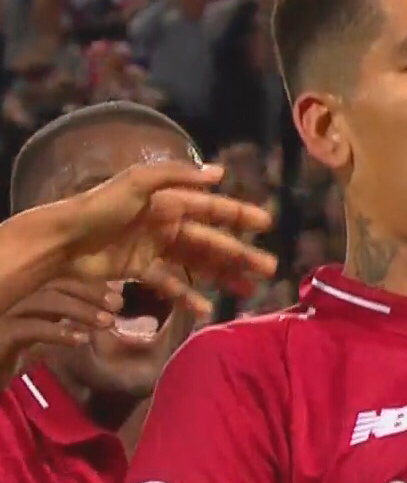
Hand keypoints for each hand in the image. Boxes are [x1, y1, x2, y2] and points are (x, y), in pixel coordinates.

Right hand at [0, 279, 121, 383]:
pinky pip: (32, 328)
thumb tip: (102, 315)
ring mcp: (5, 315)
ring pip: (46, 300)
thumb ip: (65, 324)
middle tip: (117, 304)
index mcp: (27, 299)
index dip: (90, 286)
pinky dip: (59, 332)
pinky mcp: (0, 334)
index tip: (116, 295)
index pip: (60, 282)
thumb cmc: (12, 359)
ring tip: (106, 322)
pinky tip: (81, 340)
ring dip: (81, 309)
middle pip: (55, 285)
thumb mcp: (43, 338)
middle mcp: (15, 301)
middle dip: (89, 293)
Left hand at [55, 162, 276, 315]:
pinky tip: (206, 309)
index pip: (213, 209)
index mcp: (170, 201)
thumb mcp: (137, 182)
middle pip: (212, 241)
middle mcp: (167, 223)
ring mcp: (155, 249)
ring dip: (224, 276)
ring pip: (198, 264)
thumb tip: (219, 173)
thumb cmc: (99, 208)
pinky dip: (188, 296)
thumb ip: (177, 175)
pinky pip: (171, 284)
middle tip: (270, 268)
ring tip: (250, 290)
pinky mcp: (141, 270)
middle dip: (241, 254)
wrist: (61, 241)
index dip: (240, 216)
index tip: (267, 224)